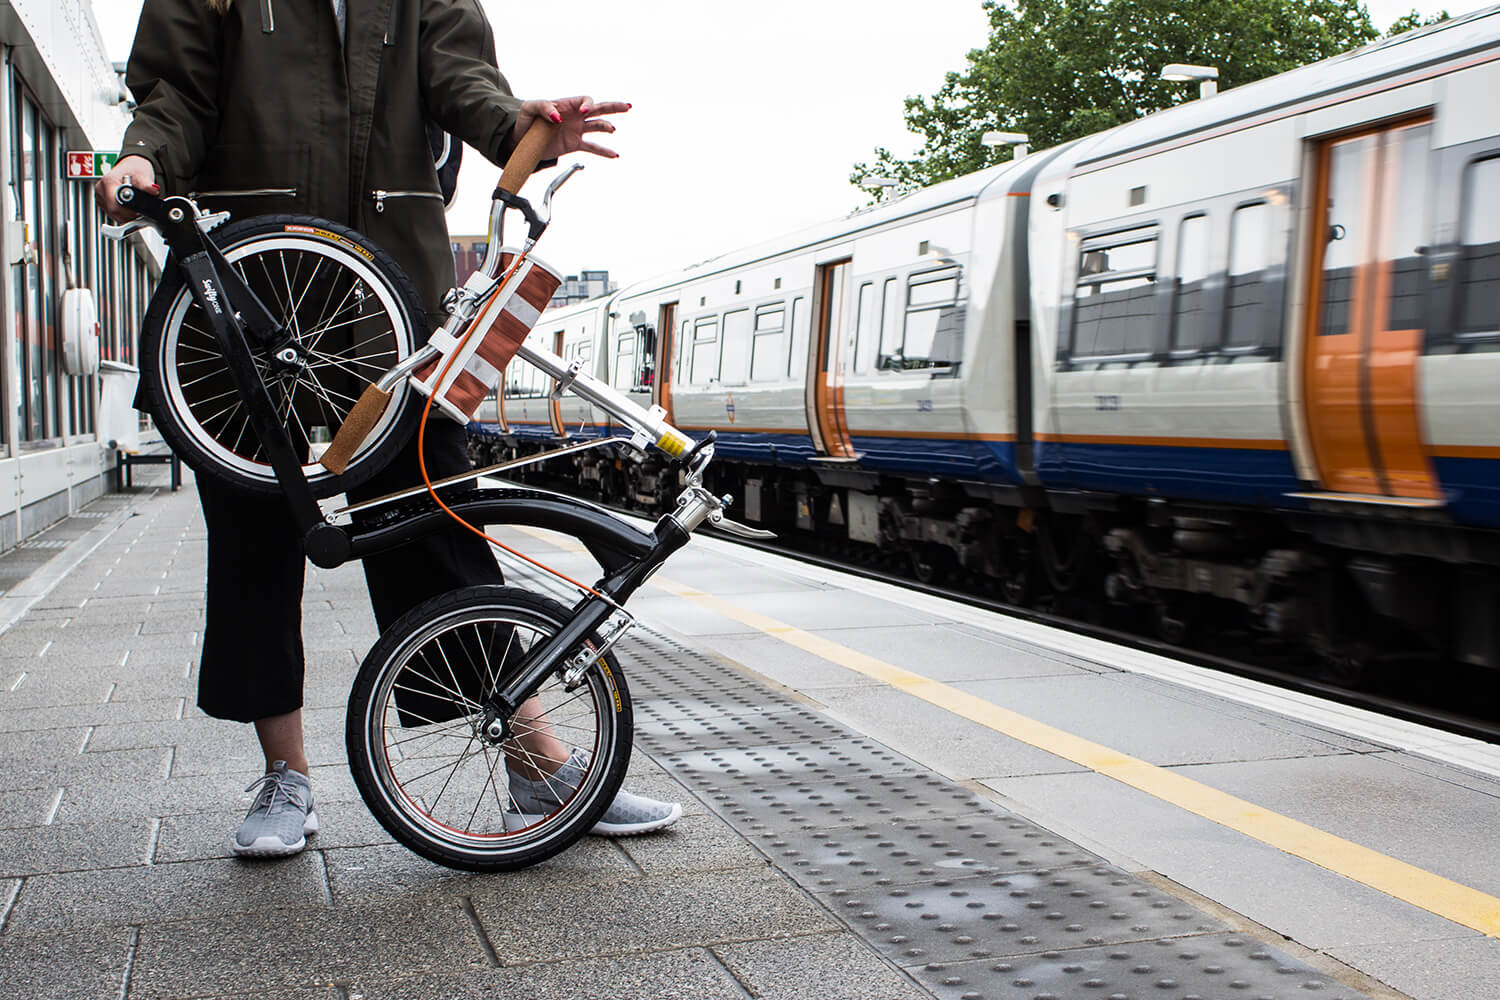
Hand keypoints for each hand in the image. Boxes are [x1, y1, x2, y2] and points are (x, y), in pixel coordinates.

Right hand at [95, 156, 158, 222]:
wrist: (131, 167)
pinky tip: (130, 207)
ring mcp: (100, 197)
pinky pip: (114, 214)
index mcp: (108, 182)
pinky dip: (124, 214)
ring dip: (127, 215)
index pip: (116, 206)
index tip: (140, 211)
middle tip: (141, 210)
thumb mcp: (143, 174)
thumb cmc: (135, 169)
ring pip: (114, 215)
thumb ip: (147, 184)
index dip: (129, 212)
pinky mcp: (103, 203)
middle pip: (114, 212)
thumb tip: (154, 190)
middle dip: (130, 214)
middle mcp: (101, 190)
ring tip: (135, 206)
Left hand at [513, 97, 628, 159]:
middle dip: (613, 107)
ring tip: (612, 129)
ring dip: (606, 126)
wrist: (521, 140)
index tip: (583, 112)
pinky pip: (592, 147)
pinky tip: (614, 154)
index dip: (588, 104)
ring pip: (598, 126)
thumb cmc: (525, 120)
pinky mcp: (574, 144)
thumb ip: (543, 107)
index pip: (585, 100)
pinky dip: (604, 151)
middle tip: (627, 106)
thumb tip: (557, 117)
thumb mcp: (529, 108)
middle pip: (599, 109)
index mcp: (567, 104)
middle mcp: (575, 116)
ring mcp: (577, 130)